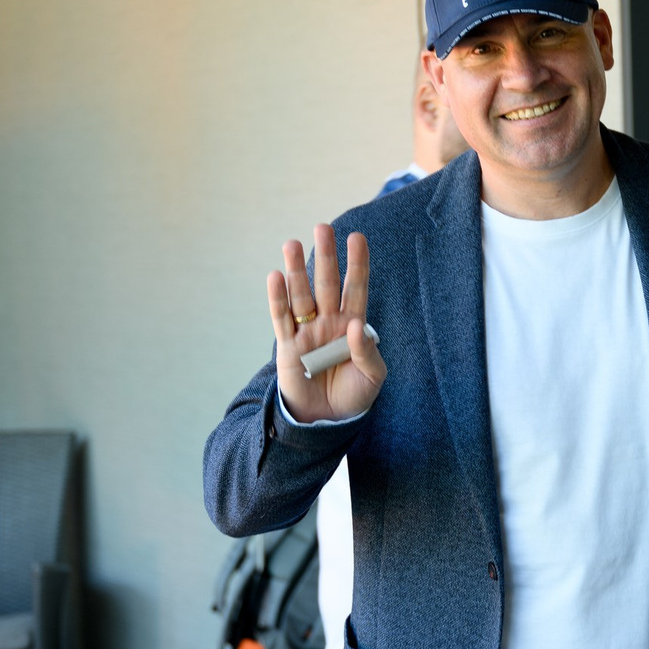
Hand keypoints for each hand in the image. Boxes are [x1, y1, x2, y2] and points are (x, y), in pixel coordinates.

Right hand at [267, 224, 385, 421]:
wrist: (327, 420)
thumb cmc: (354, 395)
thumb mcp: (372, 376)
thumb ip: (366, 351)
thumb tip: (355, 325)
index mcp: (352, 324)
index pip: (356, 288)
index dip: (357, 264)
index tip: (357, 238)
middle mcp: (329, 322)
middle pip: (327, 283)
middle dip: (325, 256)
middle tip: (322, 228)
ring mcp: (307, 331)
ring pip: (301, 295)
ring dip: (297, 270)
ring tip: (291, 244)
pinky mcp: (288, 346)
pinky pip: (282, 318)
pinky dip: (278, 298)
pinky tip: (276, 276)